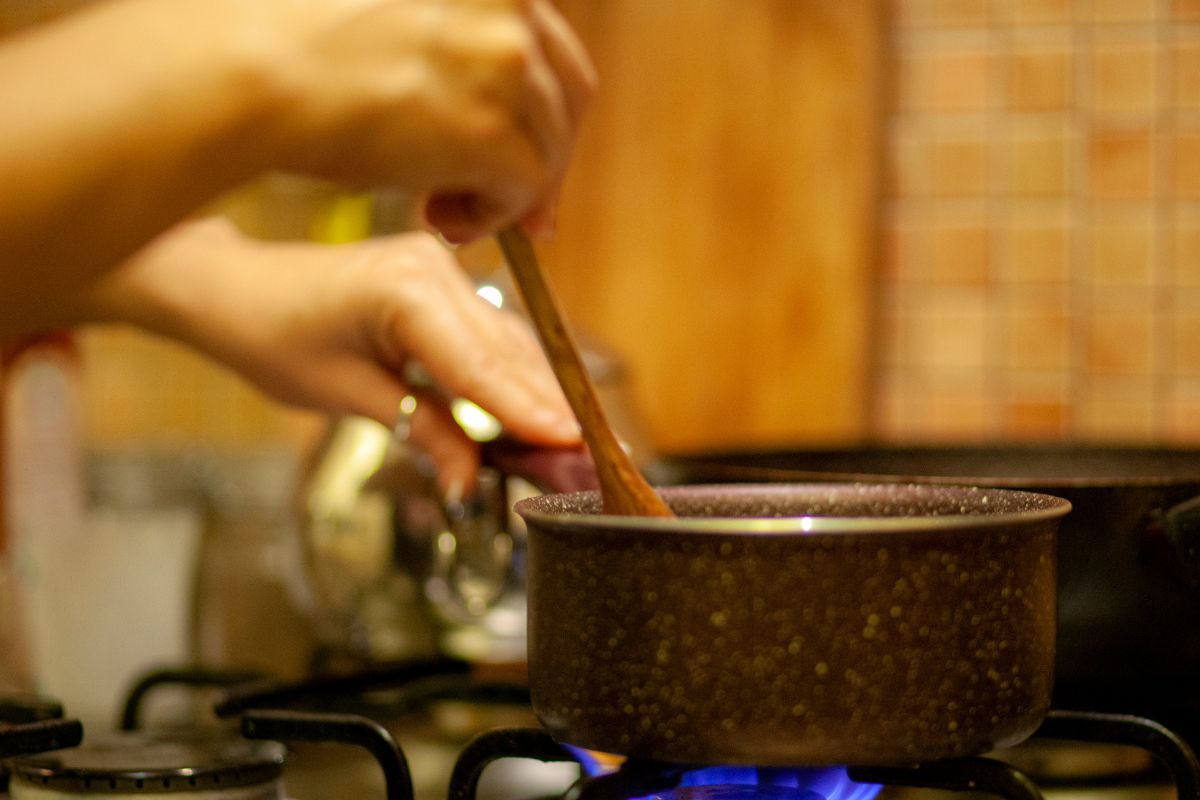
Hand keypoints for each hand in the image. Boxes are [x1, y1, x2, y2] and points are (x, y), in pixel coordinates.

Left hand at [77, 217, 581, 491]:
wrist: (232, 289)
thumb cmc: (270, 337)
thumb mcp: (344, 395)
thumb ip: (421, 430)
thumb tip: (470, 480)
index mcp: (406, 290)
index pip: (481, 364)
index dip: (529, 410)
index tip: (573, 445)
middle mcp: (435, 268)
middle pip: (508, 351)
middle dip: (548, 406)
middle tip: (592, 456)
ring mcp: (442, 268)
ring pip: (508, 342)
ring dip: (538, 392)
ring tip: (577, 442)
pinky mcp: (440, 280)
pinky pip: (488, 333)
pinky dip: (511, 374)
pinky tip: (537, 409)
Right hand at [266, 0, 595, 243]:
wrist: (253, 72)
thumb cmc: (301, 45)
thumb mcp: (407, 17)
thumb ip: (465, 47)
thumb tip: (516, 112)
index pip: (548, 46)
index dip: (542, 107)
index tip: (524, 149)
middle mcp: (512, 5)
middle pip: (566, 98)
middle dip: (542, 157)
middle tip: (512, 205)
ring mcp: (506, 65)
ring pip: (546, 150)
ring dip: (504, 190)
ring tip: (442, 207)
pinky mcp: (489, 130)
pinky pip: (522, 190)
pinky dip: (493, 215)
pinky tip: (443, 217)